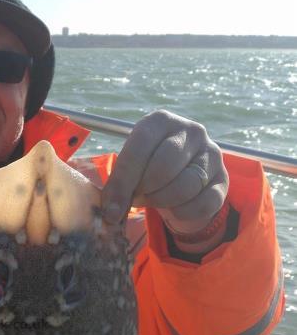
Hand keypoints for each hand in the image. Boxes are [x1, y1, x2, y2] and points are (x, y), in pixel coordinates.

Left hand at [101, 110, 228, 234]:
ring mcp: (211, 153)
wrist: (181, 177)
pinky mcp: (223, 179)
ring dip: (162, 202)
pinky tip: (173, 208)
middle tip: (137, 198)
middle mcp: (191, 131)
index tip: (112, 206)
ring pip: (184, 187)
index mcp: (161, 121)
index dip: (123, 180)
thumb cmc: (148, 168)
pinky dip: (182, 213)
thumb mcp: (131, 167)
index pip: (140, 148)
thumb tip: (111, 213)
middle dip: (145, 190)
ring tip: (153, 200)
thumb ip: (119, 184)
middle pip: (163, 168)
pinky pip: (201, 204)